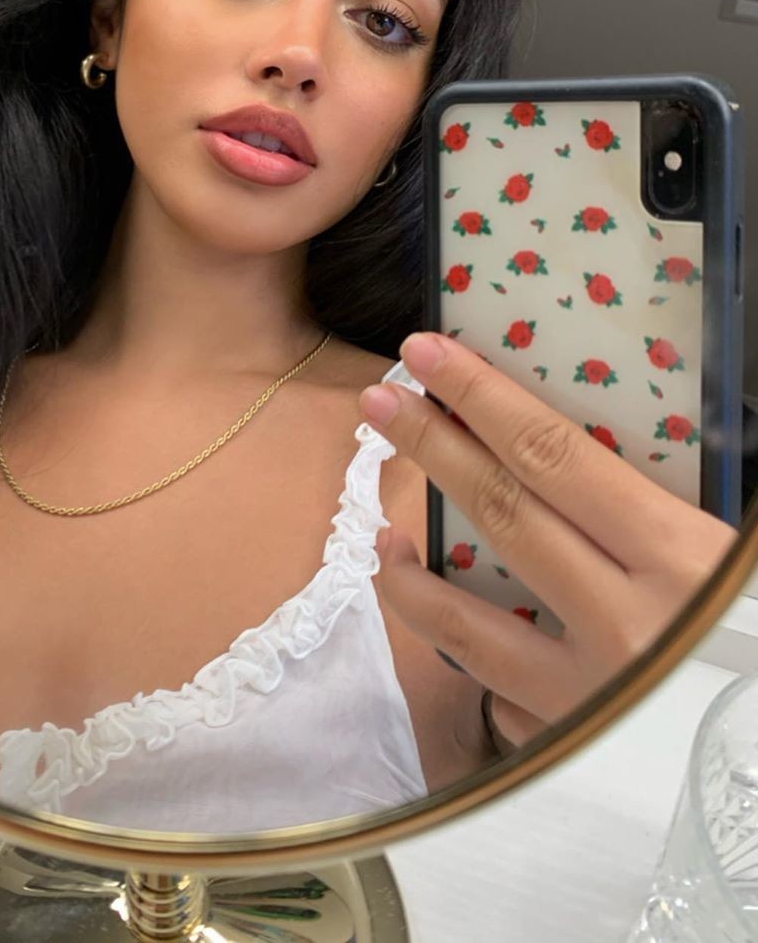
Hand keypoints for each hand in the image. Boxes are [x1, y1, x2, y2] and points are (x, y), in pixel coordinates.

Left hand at [358, 331, 737, 749]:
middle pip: (502, 514)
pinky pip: (504, 697)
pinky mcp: (579, 748)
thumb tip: (567, 448)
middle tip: (381, 401)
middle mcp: (626, 628)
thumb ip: (657, 501)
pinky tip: (447, 631)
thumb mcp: (732, 551)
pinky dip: (471, 658)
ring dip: (412, 573)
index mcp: (679, 561)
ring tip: (378, 530)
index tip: (428, 353)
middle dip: (433, 448)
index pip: (551, 454)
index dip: (482, 397)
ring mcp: (594, 696)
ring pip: (470, 625)